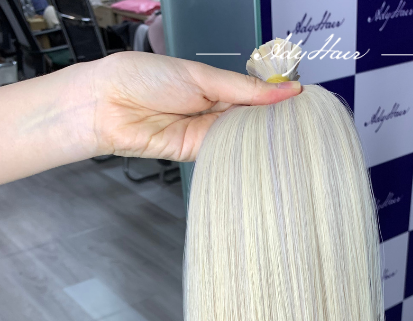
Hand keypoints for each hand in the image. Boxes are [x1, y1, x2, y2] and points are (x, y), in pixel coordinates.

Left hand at [86, 51, 301, 160]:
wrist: (109, 104)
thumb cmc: (145, 78)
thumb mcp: (202, 77)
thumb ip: (245, 89)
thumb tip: (286, 89)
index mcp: (217, 85)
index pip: (257, 94)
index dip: (279, 98)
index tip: (303, 102)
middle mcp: (215, 110)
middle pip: (254, 118)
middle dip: (274, 120)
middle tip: (300, 122)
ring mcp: (208, 133)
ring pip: (244, 137)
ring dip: (261, 136)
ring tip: (287, 135)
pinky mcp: (200, 153)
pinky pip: (228, 152)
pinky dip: (244, 150)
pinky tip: (262, 148)